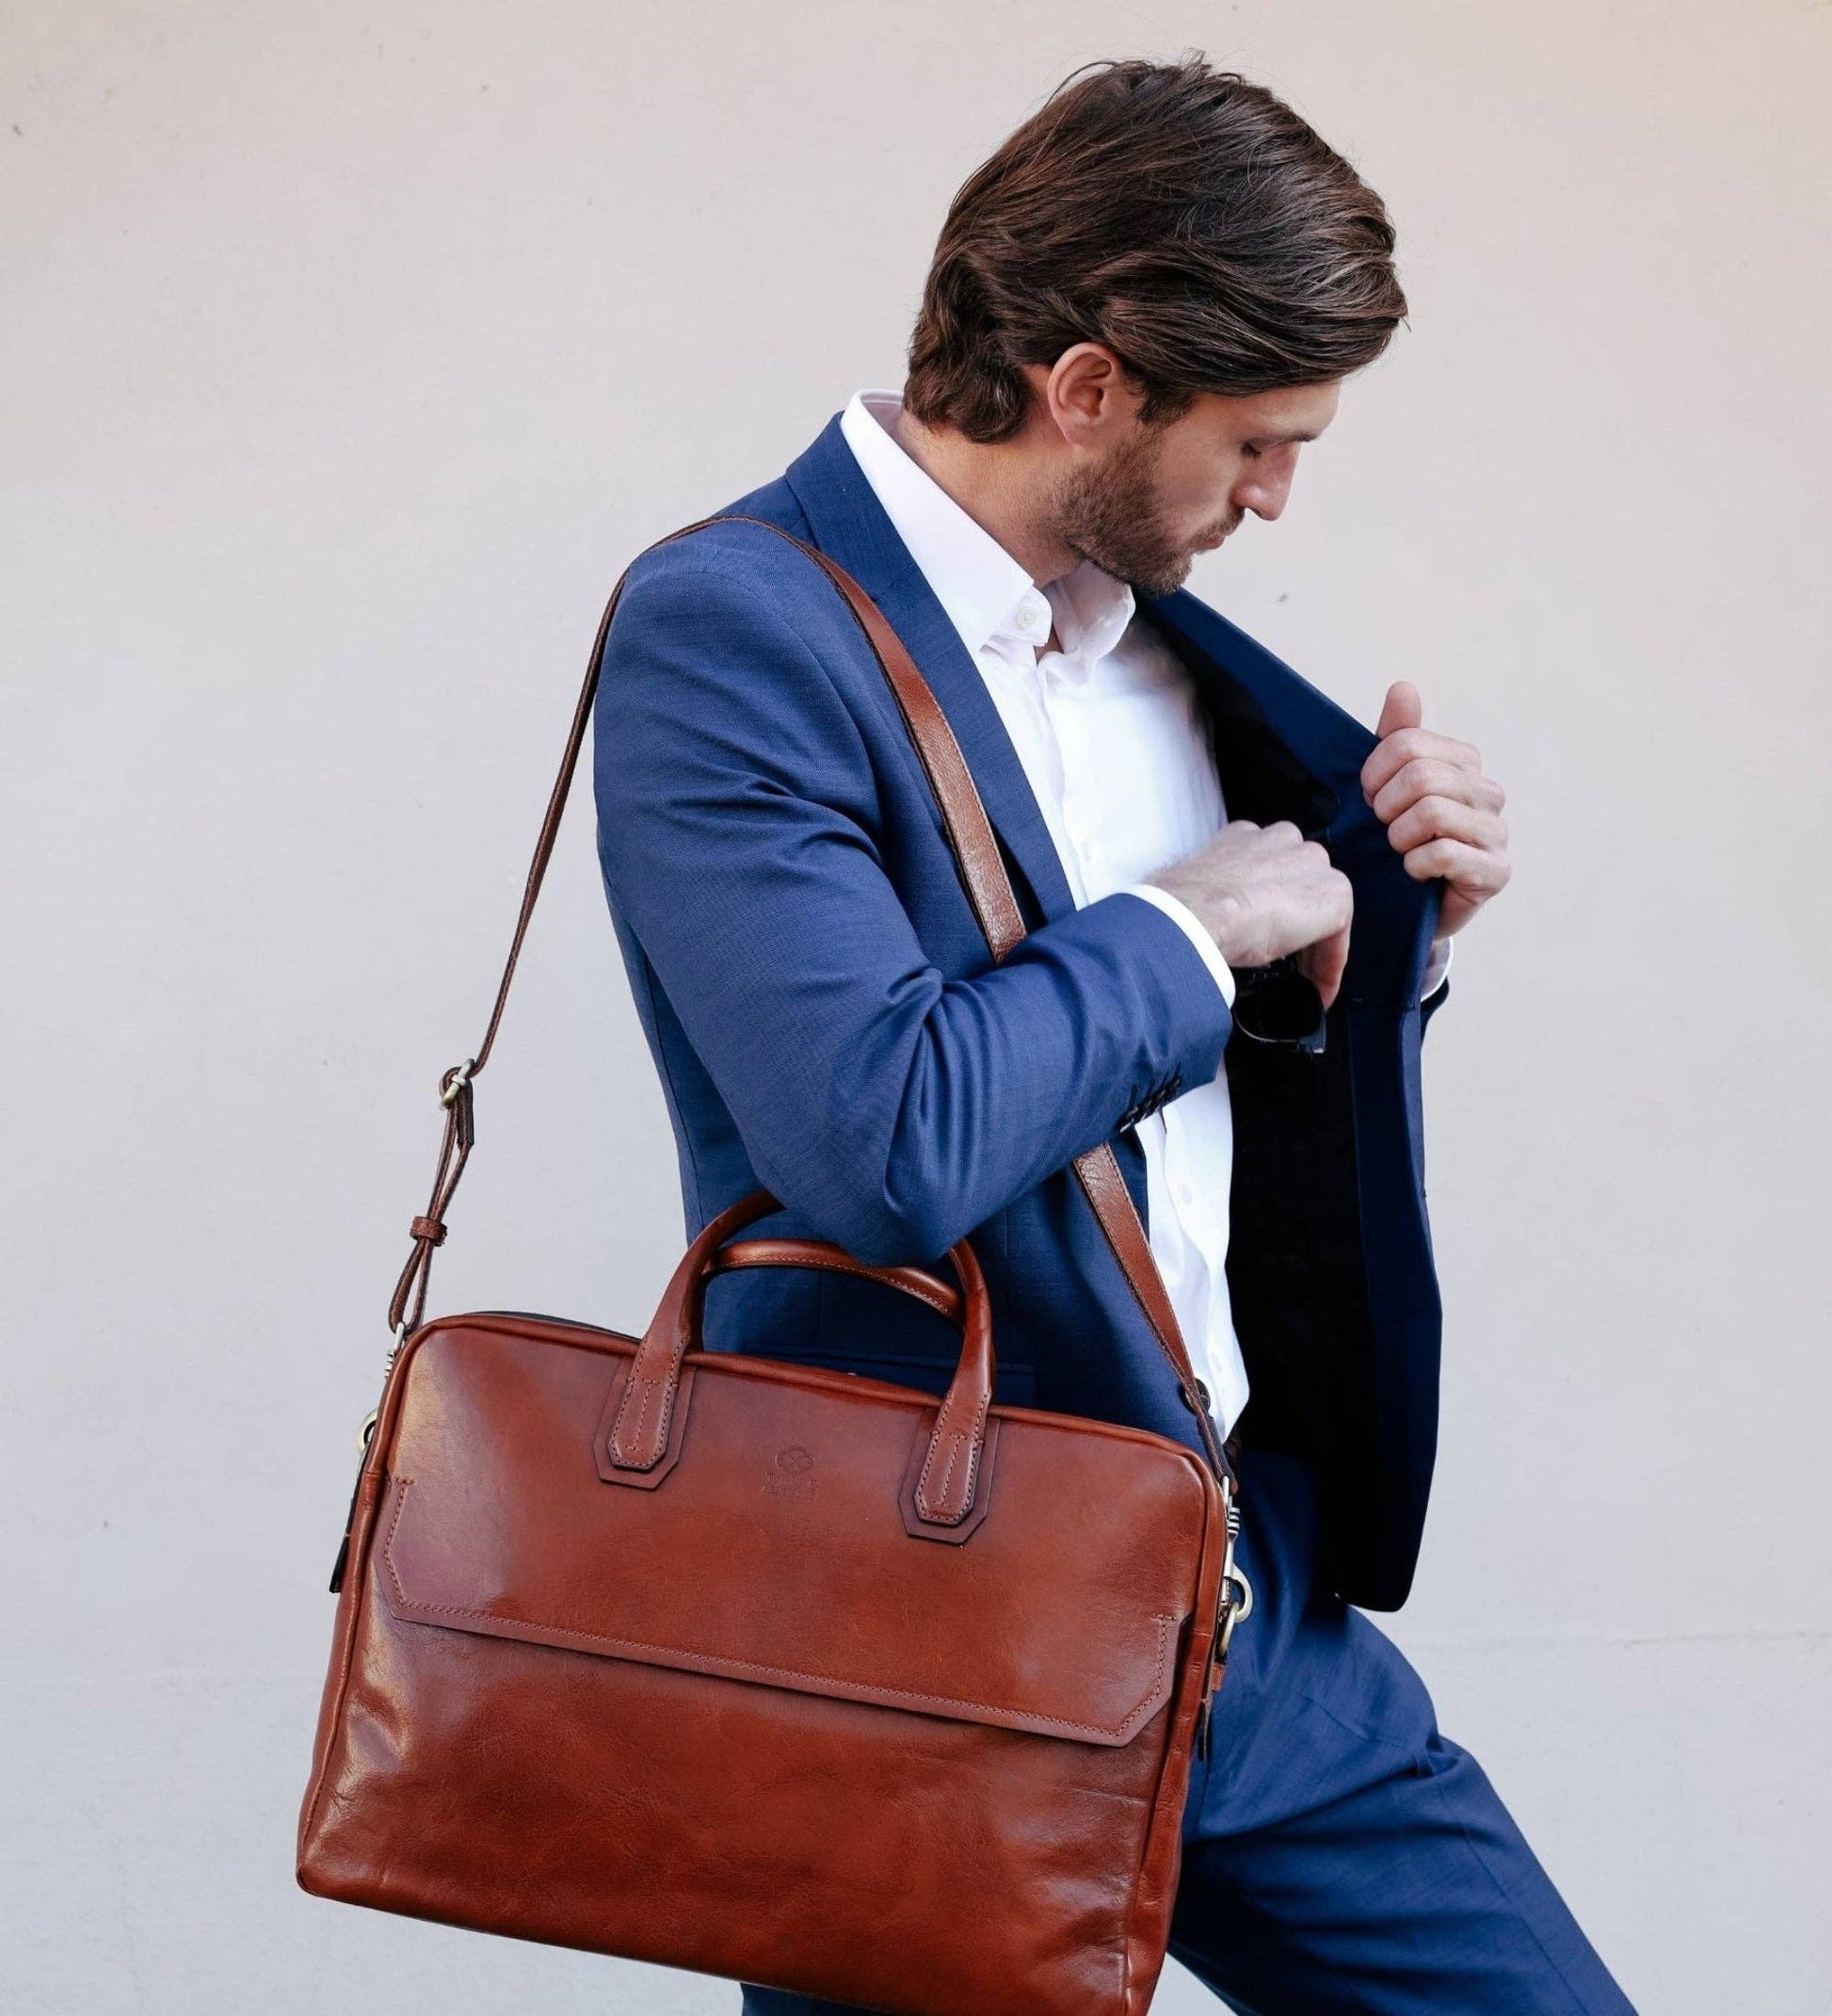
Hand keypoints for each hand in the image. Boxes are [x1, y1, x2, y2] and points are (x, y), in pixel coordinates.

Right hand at [1146, 818, 1353, 1009]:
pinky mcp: (1334, 896)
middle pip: (1300, 882)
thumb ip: (1206, 894)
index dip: (1268, 903)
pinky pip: (1337, 937)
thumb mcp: (1189, 887)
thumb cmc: (1176, 906)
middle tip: (1283, 961)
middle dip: (1295, 920)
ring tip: (1300, 979)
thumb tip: (1194, 921)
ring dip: (1313, 943)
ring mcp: (1312, 864)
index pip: (1268, 865)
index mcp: (1243, 836)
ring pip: (1321, 906)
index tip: (1260, 935)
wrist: (1191, 915)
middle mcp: (1283, 839)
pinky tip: (1316, 991)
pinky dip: (1329, 966)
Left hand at [1361, 682, 1510, 950]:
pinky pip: (1444, 853)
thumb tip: (1403, 688)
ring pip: (1433, 814)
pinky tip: (1412, 872)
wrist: (1407, 905)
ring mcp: (1496, 832)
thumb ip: (1396, 737)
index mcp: (1464, 763)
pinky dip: (1415, 864)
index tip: (1367, 795)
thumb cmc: (1399, 841)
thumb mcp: (1387, 787)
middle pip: (1421, 776)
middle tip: (1379, 827)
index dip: (1375, 771)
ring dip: (1398, 837)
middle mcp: (1488, 792)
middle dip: (1385, 806)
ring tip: (1397, 850)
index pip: (1408, 743)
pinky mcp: (1496, 871)